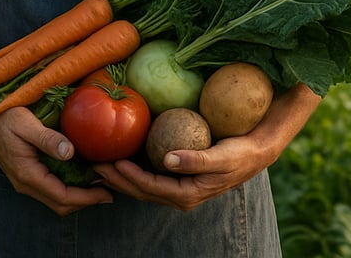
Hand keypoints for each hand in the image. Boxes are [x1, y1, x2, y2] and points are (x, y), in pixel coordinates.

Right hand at [0, 106, 113, 215]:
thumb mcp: (27, 124)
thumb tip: (70, 152)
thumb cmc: (5, 118)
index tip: (108, 193)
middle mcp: (26, 184)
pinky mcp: (27, 175)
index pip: (62, 197)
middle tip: (109, 192)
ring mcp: (25, 181)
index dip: (87, 198)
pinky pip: (51, 190)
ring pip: (55, 200)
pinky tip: (81, 176)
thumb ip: (48, 139)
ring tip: (99, 185)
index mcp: (27, 174)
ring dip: (78, 197)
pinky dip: (69, 189)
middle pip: (60, 205)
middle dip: (86, 202)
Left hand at [91, 133, 268, 209]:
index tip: (114, 161)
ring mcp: (178, 189)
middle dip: (118, 179)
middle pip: (142, 190)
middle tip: (96, 164)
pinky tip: (121, 158)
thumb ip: (196, 160)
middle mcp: (180, 196)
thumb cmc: (239, 154)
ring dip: (121, 176)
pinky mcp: (178, 179)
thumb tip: (168, 159)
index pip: (152, 187)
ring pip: (143, 186)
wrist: (254, 153)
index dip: (131, 176)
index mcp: (187, 194)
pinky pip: (150, 177)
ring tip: (101, 163)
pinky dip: (134, 170)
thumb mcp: (221, 156)